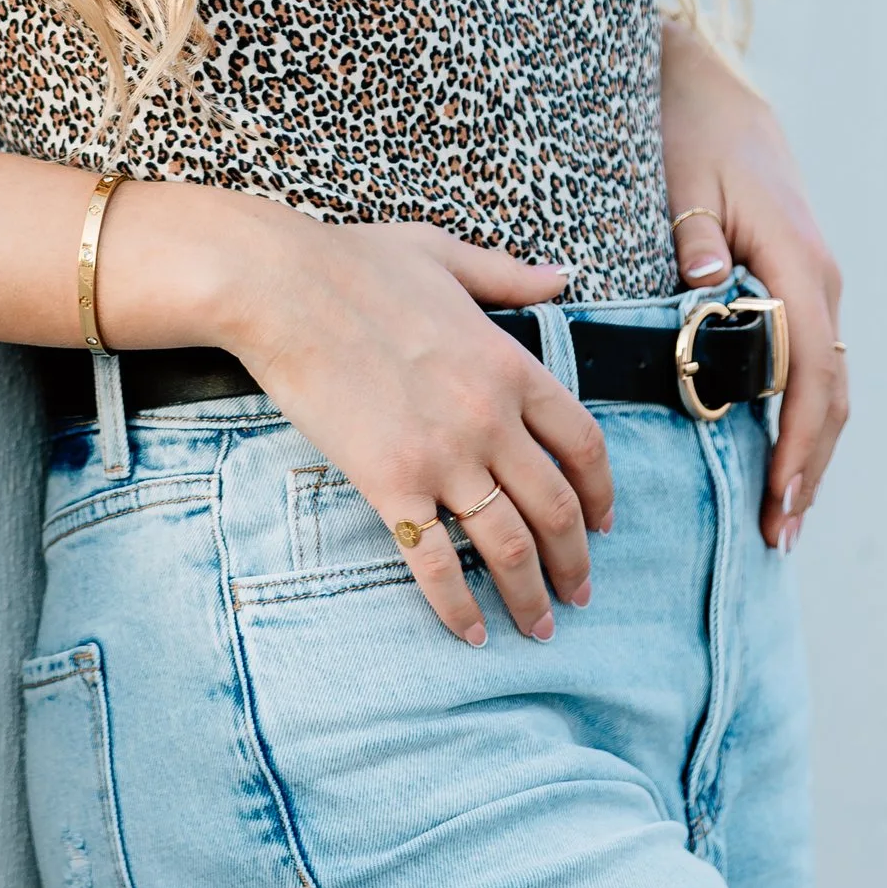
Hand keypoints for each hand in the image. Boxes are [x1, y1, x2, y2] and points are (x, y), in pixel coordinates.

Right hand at [212, 207, 614, 647]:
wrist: (282, 287)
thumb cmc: (356, 264)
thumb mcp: (446, 255)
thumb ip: (508, 275)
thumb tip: (561, 275)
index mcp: (510, 365)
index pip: (584, 445)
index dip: (601, 494)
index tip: (604, 524)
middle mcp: (490, 418)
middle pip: (557, 508)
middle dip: (575, 562)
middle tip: (579, 594)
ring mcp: (443, 456)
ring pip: (510, 546)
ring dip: (532, 595)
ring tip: (539, 628)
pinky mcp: (390, 484)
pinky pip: (437, 562)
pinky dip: (459, 606)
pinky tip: (472, 632)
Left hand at [659, 23, 845, 551]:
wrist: (711, 84)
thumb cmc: (689, 130)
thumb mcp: (682, 174)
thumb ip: (694, 234)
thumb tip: (708, 289)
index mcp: (795, 259)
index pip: (809, 369)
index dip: (797, 439)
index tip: (777, 497)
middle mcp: (818, 277)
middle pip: (831, 392)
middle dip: (809, 466)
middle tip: (781, 534)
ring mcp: (814, 280)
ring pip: (828, 382)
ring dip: (810, 449)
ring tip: (784, 517)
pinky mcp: (797, 282)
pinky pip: (812, 361)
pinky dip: (802, 414)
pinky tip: (781, 453)